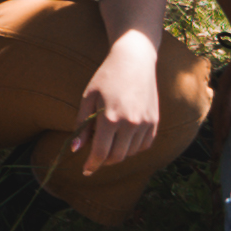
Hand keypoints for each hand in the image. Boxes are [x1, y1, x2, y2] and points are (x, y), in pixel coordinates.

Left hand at [69, 31, 168, 175]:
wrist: (134, 60)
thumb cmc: (106, 77)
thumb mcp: (88, 97)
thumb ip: (82, 125)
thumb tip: (75, 149)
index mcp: (110, 118)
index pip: (101, 152)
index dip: (92, 164)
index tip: (85, 170)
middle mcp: (130, 123)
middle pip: (116, 157)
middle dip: (104, 161)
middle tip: (96, 157)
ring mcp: (145, 123)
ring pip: (130, 152)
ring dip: (118, 153)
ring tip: (109, 141)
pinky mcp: (155, 122)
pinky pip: (144, 145)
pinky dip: (133, 147)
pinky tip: (124, 138)